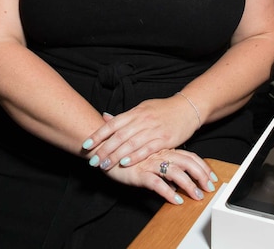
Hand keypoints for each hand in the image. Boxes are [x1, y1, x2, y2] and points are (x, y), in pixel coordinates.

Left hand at [81, 94, 199, 171]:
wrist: (187, 108)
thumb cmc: (163, 110)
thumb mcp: (142, 109)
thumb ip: (125, 117)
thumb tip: (105, 117)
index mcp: (136, 112)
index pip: (113, 124)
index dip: (98, 135)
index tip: (86, 144)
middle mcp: (143, 120)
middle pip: (119, 136)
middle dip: (104, 149)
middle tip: (93, 160)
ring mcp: (154, 129)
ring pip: (131, 144)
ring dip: (115, 156)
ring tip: (104, 165)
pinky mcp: (165, 139)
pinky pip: (147, 149)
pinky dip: (135, 156)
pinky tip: (125, 163)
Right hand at [103, 148, 217, 204]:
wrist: (105, 148)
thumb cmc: (127, 152)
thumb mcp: (149, 156)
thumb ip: (163, 163)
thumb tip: (176, 181)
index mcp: (164, 149)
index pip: (189, 156)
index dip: (202, 166)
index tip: (212, 177)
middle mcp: (160, 154)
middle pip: (187, 163)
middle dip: (201, 175)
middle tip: (210, 188)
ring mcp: (150, 163)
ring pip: (175, 172)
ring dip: (188, 185)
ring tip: (197, 196)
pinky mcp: (139, 174)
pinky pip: (157, 183)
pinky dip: (167, 192)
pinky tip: (175, 200)